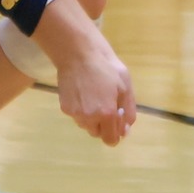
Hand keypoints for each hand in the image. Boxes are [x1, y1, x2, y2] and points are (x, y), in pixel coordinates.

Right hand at [36, 0, 135, 145]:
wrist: (78, 52)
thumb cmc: (107, 66)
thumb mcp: (126, 86)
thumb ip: (129, 111)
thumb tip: (125, 130)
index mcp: (106, 114)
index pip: (111, 140)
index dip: (116, 132)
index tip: (117, 117)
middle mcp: (89, 118)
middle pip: (98, 133)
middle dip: (104, 124)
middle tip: (107, 104)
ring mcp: (75, 113)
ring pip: (86, 125)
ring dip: (92, 118)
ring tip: (94, 96)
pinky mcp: (65, 107)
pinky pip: (77, 116)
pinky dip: (82, 109)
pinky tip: (84, 93)